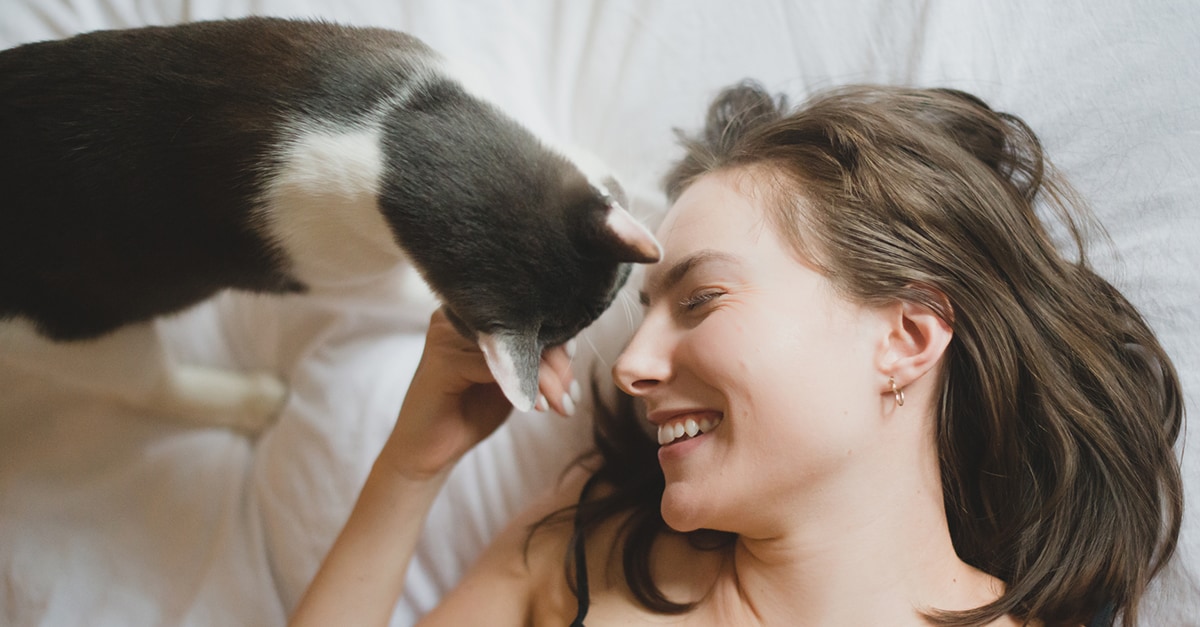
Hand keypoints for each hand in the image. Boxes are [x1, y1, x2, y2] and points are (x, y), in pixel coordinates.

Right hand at [379, 308, 575, 479]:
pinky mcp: (442, 360)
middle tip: (571, 396)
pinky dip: (524, 387)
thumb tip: (572, 345)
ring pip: (514, 348)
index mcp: (474, 313)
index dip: (558, 341)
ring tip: (563, 405)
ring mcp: (447, 335)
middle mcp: (457, 316)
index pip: (525, 316)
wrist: (429, 450)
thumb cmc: (471, 409)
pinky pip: (496, 367)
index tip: (573, 372)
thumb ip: (533, 358)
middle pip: (522, 328)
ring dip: (546, 379)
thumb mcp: (511, 379)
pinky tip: (538, 407)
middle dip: (556, 364)